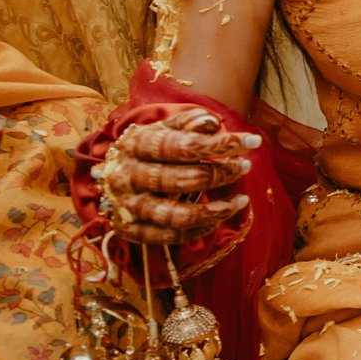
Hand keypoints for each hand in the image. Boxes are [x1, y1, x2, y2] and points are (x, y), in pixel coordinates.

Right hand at [98, 109, 257, 245]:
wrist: (108, 175)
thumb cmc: (147, 148)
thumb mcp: (163, 128)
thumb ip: (188, 122)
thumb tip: (213, 124)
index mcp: (137, 145)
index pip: (183, 145)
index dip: (220, 144)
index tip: (253, 141)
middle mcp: (128, 177)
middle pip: (182, 180)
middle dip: (220, 174)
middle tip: (245, 167)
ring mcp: (129, 206)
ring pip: (177, 215)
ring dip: (214, 211)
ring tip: (240, 201)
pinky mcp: (130, 230)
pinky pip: (169, 237)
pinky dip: (197, 230)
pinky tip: (217, 219)